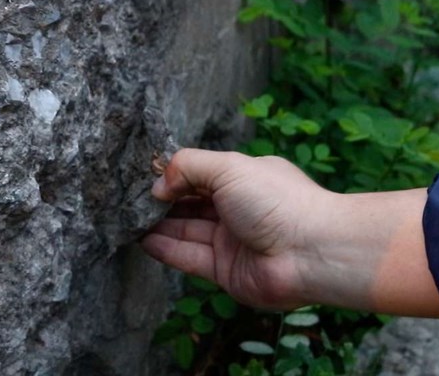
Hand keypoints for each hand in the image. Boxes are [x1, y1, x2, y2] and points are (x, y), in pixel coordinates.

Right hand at [142, 149, 438, 316]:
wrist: (310, 252)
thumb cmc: (275, 200)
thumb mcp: (229, 167)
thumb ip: (189, 167)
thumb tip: (159, 184)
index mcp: (245, 179)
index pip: (201, 174)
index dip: (175, 174)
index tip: (145, 175)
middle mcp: (238, 209)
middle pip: (192, 203)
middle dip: (163, 200)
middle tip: (130, 198)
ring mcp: (232, 241)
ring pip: (187, 230)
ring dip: (158, 225)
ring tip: (128, 218)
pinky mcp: (225, 271)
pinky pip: (189, 257)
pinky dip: (166, 248)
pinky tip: (142, 239)